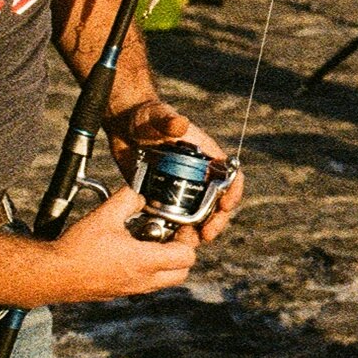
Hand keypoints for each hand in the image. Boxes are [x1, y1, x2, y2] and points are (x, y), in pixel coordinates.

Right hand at [40, 188, 194, 302]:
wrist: (49, 275)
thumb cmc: (76, 248)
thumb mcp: (106, 214)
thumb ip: (129, 199)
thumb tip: (140, 195)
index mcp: (144, 262)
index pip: (187, 257)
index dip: (188, 239)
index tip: (178, 226)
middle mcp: (141, 281)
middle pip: (182, 274)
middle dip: (182, 253)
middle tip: (169, 236)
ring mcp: (128, 291)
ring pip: (163, 282)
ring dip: (165, 263)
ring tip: (149, 243)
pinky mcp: (116, 294)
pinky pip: (143, 286)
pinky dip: (147, 272)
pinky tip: (129, 254)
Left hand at [108, 103, 243, 240]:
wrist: (123, 125)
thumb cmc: (147, 115)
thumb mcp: (157, 116)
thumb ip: (168, 120)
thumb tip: (180, 125)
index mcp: (205, 155)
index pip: (230, 175)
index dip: (234, 191)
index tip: (227, 205)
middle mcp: (196, 173)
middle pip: (216, 201)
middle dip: (216, 220)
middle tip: (207, 235)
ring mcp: (177, 186)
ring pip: (195, 214)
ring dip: (196, 230)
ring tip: (187, 242)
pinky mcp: (158, 196)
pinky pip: (171, 217)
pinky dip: (172, 230)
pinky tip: (165, 240)